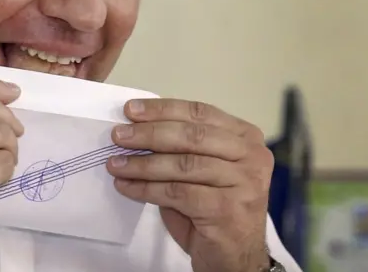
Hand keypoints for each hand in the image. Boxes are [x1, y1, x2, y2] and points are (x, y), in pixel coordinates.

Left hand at [107, 99, 273, 271]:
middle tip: (118, 135)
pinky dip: (146, 188)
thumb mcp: (200, 169)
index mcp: (245, 136)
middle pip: (191, 136)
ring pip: (183, 165)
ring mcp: (244, 182)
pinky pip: (177, 193)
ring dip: (142, 164)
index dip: (162, 110)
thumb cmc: (213, 207)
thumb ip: (179, 147)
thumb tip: (134, 130)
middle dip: (149, 133)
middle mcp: (251, 155)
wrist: (235, 257)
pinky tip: (126, 186)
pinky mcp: (228, 209)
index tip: (130, 110)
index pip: (200, 112)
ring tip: (115, 163)